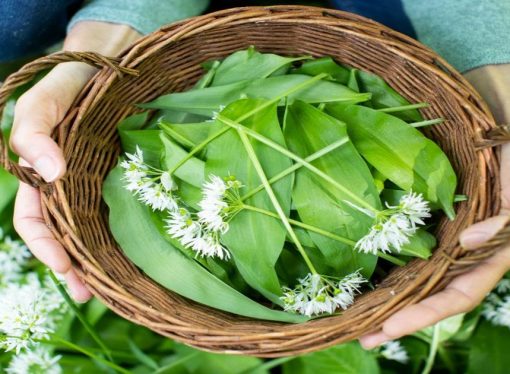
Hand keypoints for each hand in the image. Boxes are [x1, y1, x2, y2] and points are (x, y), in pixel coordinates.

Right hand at [11, 21, 140, 301]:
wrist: (118, 62)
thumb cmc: (78, 80)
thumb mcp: (47, 98)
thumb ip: (35, 129)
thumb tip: (48, 172)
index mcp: (43, 172)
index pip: (35, 219)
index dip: (45, 246)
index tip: (65, 268)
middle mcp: (70, 184)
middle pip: (65, 235)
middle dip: (73, 267)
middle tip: (88, 294)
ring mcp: (100, 184)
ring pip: (93, 231)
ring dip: (97, 262)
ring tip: (110, 288)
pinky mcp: (127, 180)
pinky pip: (122, 214)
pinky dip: (123, 239)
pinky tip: (134, 258)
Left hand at [360, 64, 509, 348]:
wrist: (492, 121)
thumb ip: (506, 218)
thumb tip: (468, 244)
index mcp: (491, 254)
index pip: (460, 294)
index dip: (427, 314)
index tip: (389, 327)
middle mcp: (465, 254)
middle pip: (432, 297)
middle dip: (400, 320)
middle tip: (364, 337)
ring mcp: (445, 241)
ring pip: (418, 280)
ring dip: (389, 303)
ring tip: (356, 322)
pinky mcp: (428, 225)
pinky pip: (408, 252)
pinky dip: (389, 271)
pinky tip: (365, 283)